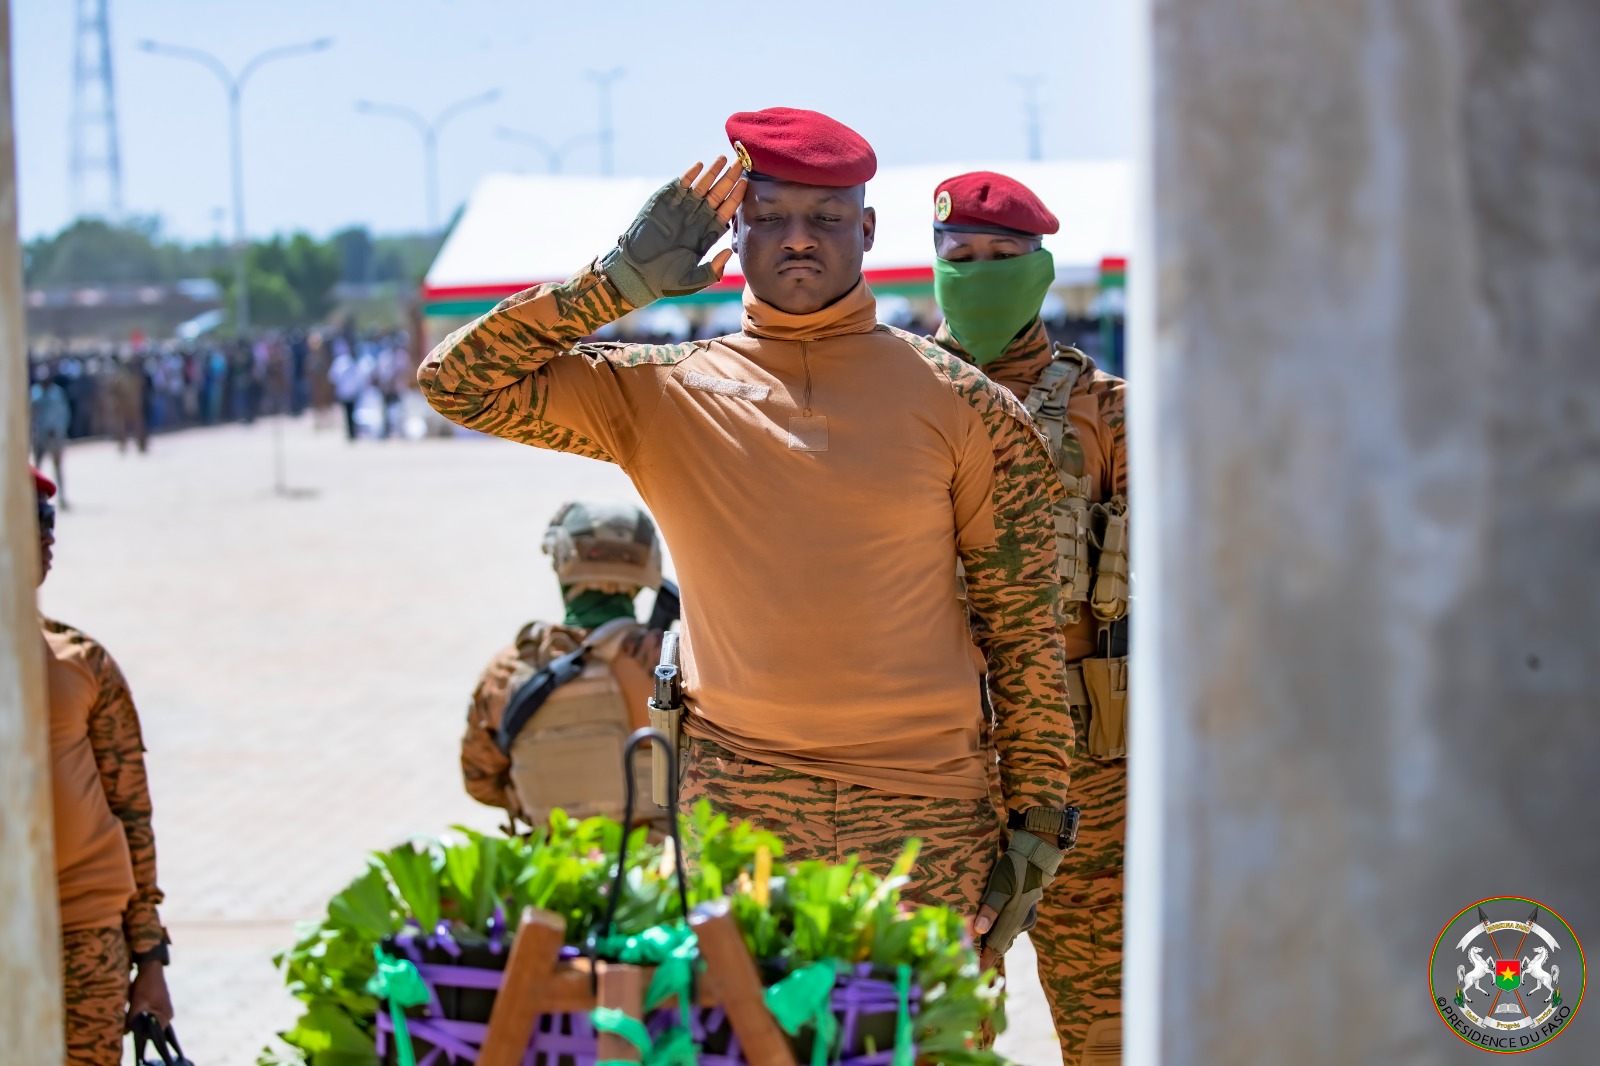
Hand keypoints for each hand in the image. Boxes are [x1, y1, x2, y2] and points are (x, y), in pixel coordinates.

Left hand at [127, 961, 173, 1028]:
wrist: (150, 968)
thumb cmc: (145, 986)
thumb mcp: (137, 1004)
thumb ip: (132, 1020)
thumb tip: (125, 1033)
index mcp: (166, 1016)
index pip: (153, 1035)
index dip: (141, 1034)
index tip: (131, 1029)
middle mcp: (168, 1014)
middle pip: (150, 1028)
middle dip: (138, 1026)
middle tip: (128, 1020)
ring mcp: (164, 1009)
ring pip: (148, 1020)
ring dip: (138, 1018)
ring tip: (130, 1011)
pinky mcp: (160, 1004)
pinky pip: (149, 1013)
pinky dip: (140, 1012)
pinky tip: (134, 1005)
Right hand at [600, 157, 746, 306]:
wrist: (636, 273)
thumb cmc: (665, 280)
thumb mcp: (692, 280)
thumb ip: (712, 270)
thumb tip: (729, 252)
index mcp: (706, 235)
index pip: (726, 212)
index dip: (735, 198)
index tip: (745, 185)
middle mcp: (696, 219)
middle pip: (718, 195)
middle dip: (729, 179)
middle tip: (740, 163)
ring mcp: (680, 209)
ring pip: (701, 187)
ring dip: (712, 173)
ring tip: (723, 158)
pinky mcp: (663, 204)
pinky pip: (679, 186)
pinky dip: (689, 176)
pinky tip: (700, 165)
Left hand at [975, 829, 1063, 958]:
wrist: (1036, 856)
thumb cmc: (1015, 868)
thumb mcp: (1000, 884)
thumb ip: (990, 907)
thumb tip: (978, 930)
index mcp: (1014, 919)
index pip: (997, 947)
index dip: (985, 961)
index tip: (974, 973)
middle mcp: (1022, 922)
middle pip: (1001, 943)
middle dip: (986, 954)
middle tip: (970, 962)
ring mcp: (1026, 917)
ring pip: (1006, 935)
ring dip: (992, 942)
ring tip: (976, 948)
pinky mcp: (1026, 911)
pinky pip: (1011, 927)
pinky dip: (999, 931)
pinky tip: (990, 929)